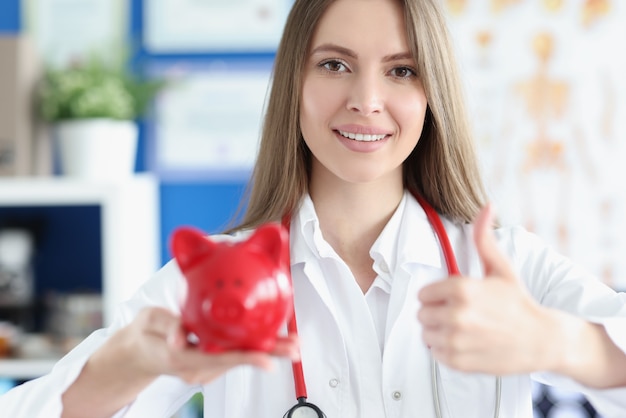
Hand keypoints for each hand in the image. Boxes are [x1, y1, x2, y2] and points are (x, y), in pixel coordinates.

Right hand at [62, 306, 298, 417]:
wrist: (138, 352)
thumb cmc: (144, 334)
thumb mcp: (148, 321)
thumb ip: (165, 324)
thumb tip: (179, 334)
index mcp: (181, 357)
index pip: (218, 358)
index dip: (244, 358)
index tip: (266, 359)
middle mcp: (197, 368)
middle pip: (236, 360)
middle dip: (267, 355)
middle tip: (293, 349)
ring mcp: (204, 368)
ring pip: (239, 358)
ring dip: (267, 351)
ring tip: (292, 344)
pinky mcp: (210, 363)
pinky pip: (235, 355)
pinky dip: (254, 347)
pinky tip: (273, 340)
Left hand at [417, 204, 553, 374]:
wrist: (542, 340)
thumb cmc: (519, 303)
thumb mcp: (500, 267)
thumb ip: (484, 238)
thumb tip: (487, 206)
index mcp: (461, 289)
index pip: (424, 294)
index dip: (437, 296)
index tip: (454, 298)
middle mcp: (456, 315)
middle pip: (422, 314)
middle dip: (437, 313)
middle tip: (460, 313)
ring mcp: (456, 341)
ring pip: (426, 334)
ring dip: (440, 332)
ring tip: (463, 329)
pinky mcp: (458, 362)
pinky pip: (435, 354)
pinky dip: (446, 350)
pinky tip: (466, 343)